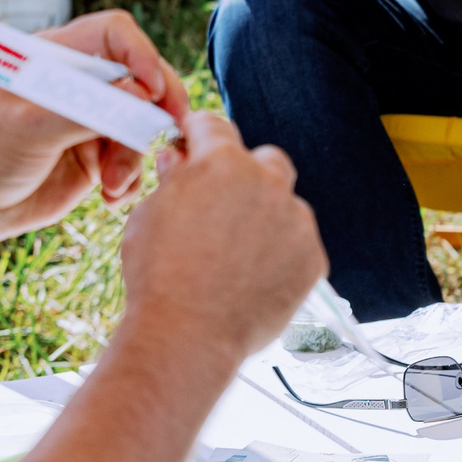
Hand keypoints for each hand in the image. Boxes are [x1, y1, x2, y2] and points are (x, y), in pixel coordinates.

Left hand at [0, 10, 184, 246]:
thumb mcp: (29, 127)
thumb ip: (86, 109)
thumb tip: (140, 94)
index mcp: (56, 58)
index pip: (113, 33)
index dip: (141, 54)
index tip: (154, 90)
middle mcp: (79, 83)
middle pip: (140, 76)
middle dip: (157, 107)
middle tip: (170, 132)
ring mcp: (90, 118)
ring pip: (141, 123)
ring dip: (135, 155)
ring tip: (114, 184)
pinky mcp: (96, 154)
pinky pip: (133, 159)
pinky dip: (130, 179)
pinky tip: (112, 198)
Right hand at [119, 109, 323, 363]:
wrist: (187, 336)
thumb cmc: (158, 277)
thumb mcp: (148, 215)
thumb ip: (173, 180)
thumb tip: (180, 162)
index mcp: (222, 162)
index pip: (214, 125)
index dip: (200, 133)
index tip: (196, 142)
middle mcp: (267, 182)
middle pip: (266, 160)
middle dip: (247, 174)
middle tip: (223, 205)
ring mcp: (296, 220)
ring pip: (285, 206)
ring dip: (266, 220)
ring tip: (234, 257)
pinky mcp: (313, 258)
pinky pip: (298, 246)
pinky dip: (281, 256)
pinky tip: (252, 279)